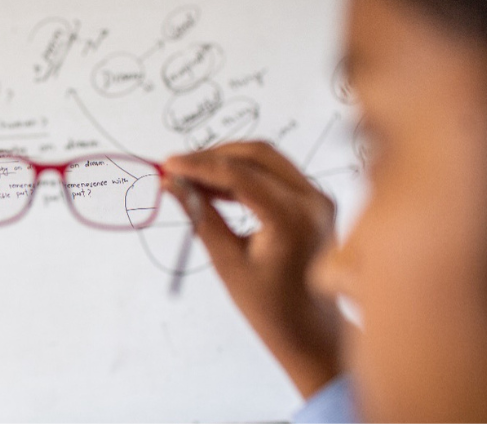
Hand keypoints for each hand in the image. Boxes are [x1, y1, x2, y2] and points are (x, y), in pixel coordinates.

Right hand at [162, 142, 340, 397]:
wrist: (312, 331)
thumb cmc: (270, 307)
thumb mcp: (227, 261)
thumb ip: (200, 215)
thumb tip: (171, 184)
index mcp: (293, 219)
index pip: (240, 174)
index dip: (199, 165)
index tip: (168, 165)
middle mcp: (312, 200)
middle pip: (257, 154)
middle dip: (213, 155)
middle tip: (177, 168)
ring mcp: (318, 197)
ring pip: (267, 158)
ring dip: (227, 161)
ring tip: (191, 177)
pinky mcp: (314, 200)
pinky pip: (275, 173)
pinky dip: (244, 173)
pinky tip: (215, 186)